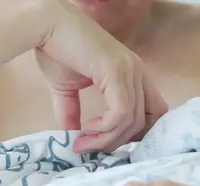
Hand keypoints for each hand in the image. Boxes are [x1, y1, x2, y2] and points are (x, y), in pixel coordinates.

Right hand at [36, 0, 167, 151]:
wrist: (43, 24)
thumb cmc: (54, 48)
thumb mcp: (67, 88)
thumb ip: (72, 111)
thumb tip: (72, 136)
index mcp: (132, 73)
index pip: (155, 110)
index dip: (140, 132)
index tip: (112, 141)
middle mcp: (137, 71)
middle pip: (144, 121)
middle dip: (118, 142)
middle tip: (90, 148)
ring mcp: (130, 70)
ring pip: (132, 120)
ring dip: (107, 139)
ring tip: (84, 143)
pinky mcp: (117, 72)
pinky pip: (121, 112)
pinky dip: (106, 127)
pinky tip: (88, 128)